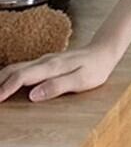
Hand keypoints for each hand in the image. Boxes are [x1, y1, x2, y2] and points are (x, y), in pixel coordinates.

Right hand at [0, 42, 119, 103]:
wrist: (104, 52)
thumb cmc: (96, 68)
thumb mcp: (82, 80)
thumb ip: (58, 86)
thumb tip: (33, 95)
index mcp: (51, 67)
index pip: (22, 77)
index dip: (6, 88)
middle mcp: (44, 61)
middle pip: (12, 70)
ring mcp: (43, 60)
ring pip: (15, 67)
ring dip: (0, 78)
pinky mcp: (45, 62)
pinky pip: (22, 68)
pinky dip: (9, 75)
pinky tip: (5, 82)